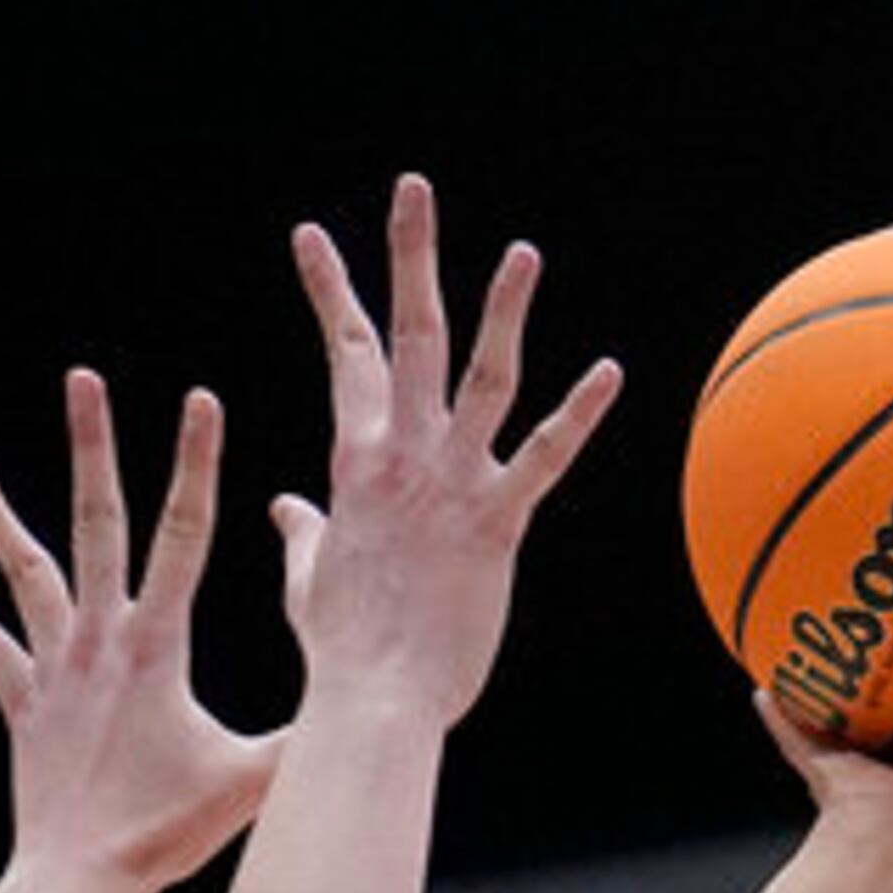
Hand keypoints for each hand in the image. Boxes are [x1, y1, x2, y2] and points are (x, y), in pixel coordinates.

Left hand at [0, 372, 276, 892]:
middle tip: (83, 379)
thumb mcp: (250, 781)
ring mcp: (55, 668)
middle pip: (98, 524)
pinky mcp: (23, 703)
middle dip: (93, 446)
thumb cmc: (166, 834)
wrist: (80, 879)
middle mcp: (101, 640)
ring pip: (24, 572)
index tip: (201, 398)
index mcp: (158, 645)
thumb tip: (365, 715)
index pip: (184, 534)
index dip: (196, 464)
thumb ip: (303, 739)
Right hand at [268, 174, 617, 730]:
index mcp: (354, 464)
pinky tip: (608, 370)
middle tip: (412, 189)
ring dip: (504, 310)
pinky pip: (545, 457)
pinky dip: (578, 413)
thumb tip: (284, 509)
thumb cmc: (340, 656)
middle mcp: (402, 457)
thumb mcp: (310, 582)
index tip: (313, 236)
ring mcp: (452, 485)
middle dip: (409, 258)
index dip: (332, 291)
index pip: (344, 357)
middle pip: (409, 336)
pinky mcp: (497, 523)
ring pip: (482, 377)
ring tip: (523, 252)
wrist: (374, 704)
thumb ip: (302, 534)